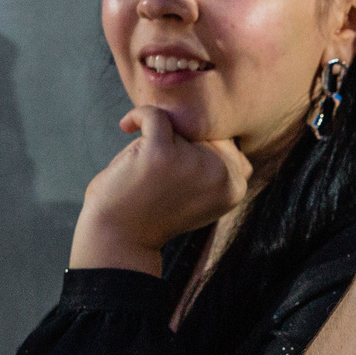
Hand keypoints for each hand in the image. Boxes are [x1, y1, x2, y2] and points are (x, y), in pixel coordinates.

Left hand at [75, 107, 252, 265]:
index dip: (200, 147)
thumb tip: (217, 123)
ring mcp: (192, 162)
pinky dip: (137, 116)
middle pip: (205, 131)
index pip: (227, 143)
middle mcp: (220, 174)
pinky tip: (127, 126)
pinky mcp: (161, 153)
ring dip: (159, 138)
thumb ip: (216, 165)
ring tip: (144, 166)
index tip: (176, 160)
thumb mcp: (200, 192)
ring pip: (179, 124)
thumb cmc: (157, 212)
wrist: (120, 239)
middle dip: (180, 141)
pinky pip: (154, 115)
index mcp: (235, 187)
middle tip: (158, 166)